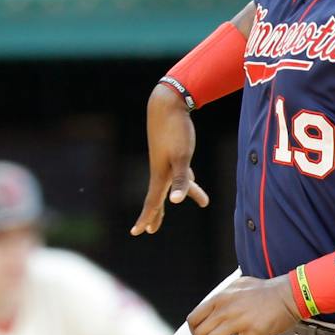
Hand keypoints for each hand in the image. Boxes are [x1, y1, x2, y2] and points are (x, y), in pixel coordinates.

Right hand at [131, 85, 208, 235]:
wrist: (168, 102)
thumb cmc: (175, 130)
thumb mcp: (181, 157)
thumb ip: (181, 181)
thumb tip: (175, 202)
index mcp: (161, 175)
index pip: (152, 202)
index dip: (146, 218)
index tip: (136, 232)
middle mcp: (162, 169)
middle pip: (159, 197)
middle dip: (156, 214)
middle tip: (150, 230)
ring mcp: (167, 160)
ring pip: (174, 184)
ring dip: (180, 196)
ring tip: (198, 202)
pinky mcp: (174, 150)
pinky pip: (180, 172)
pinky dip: (185, 180)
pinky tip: (192, 179)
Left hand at [187, 275, 297, 334]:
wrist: (290, 294)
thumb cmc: (268, 291)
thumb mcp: (239, 285)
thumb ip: (225, 295)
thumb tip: (217, 305)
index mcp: (220, 299)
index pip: (193, 319)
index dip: (195, 333)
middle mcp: (225, 309)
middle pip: (200, 334)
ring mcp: (238, 320)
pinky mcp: (253, 331)